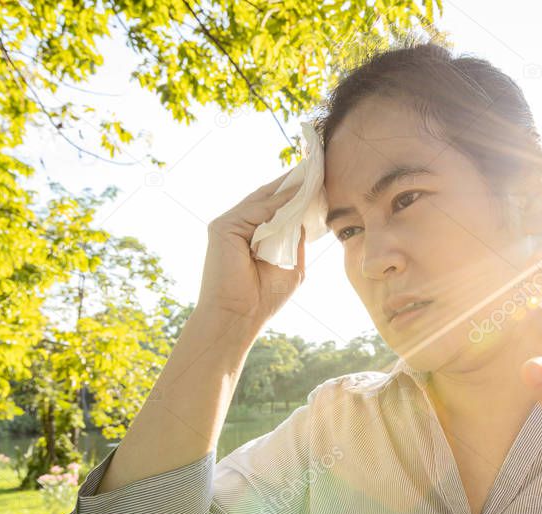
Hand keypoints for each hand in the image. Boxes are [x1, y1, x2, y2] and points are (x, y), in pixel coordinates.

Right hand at [196, 169, 305, 330]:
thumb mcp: (291, 266)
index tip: (318, 180)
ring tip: (312, 173)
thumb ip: (297, 242)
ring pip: (262, 201)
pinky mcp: (222, 228)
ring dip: (287, 187)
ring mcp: (228, 225)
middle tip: (316, 165)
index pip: (275, 209)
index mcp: (251, 236)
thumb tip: (307, 219)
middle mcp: (237, 227)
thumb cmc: (263, 300)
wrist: (238, 319)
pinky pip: (255, 210)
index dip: (296, 195)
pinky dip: (277, 202)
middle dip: (292, 184)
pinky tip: (297, 193)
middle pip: (268, 199)